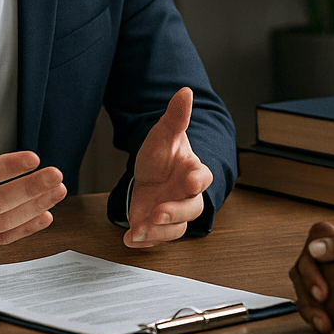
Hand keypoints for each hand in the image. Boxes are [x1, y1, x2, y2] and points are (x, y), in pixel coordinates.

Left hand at [125, 87, 212, 247]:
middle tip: (158, 212)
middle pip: (192, 209)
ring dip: (158, 232)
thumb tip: (184, 91)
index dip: (199, 180)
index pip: (203, 177)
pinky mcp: (159, 227)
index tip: (191, 181)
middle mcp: (187, 196)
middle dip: (175, 213)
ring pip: (176, 229)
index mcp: (192, 172)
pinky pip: (158, 239)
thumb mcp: (163, 134)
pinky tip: (130, 239)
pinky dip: (145, 241)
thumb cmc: (161, 155)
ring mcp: (174, 213)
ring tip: (138, 230)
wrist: (148, 174)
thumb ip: (176, 116)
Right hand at [289, 220, 333, 333]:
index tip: (324, 292)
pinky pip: (314, 313)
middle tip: (323, 313)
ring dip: (312, 313)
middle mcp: (322, 262)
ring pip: (304, 296)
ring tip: (327, 327)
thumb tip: (314, 247)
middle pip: (301, 274)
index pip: (310, 251)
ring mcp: (321, 282)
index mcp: (331, 243)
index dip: (312, 272)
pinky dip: (322, 325)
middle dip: (309, 296)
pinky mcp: (327, 303)